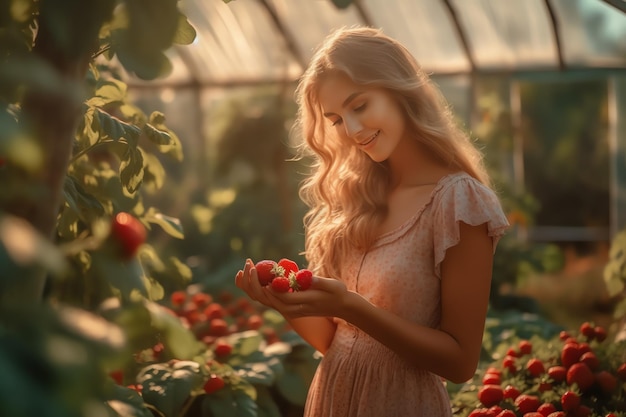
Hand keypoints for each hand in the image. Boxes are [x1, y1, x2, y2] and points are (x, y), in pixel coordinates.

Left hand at [235, 259, 350, 318]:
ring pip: (265, 300)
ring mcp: (289, 310)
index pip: (281, 297)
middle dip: (254, 283)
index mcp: (303, 304)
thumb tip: (308, 277)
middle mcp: (293, 310)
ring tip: (246, 267)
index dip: (268, 286)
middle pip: (268, 300)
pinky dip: (258, 288)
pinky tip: (253, 274)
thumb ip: (319, 282)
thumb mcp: (332, 286)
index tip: (259, 270)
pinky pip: (269, 299)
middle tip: (248, 265)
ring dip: (253, 285)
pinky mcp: (287, 306)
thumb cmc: (337, 292)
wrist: (340, 306)